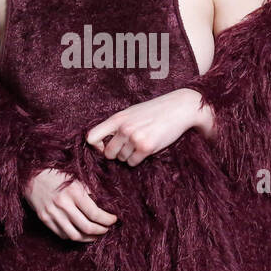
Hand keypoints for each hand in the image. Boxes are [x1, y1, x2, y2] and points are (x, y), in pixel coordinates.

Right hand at [25, 167, 117, 242]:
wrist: (30, 175)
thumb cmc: (56, 174)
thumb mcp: (76, 176)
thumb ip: (89, 190)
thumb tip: (104, 204)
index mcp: (73, 192)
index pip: (95, 213)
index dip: (107, 220)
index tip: (114, 219)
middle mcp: (63, 205)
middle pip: (87, 227)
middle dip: (101, 230)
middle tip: (107, 228)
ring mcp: (52, 214)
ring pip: (75, 235)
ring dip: (89, 238)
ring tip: (96, 234)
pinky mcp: (44, 219)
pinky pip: (63, 234)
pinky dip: (75, 236)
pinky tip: (81, 233)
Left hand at [85, 88, 204, 166]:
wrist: (179, 108)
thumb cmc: (154, 111)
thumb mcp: (131, 112)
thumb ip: (117, 125)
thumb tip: (101, 143)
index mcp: (117, 118)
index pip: (91, 137)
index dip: (96, 146)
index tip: (103, 147)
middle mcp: (123, 128)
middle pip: (108, 153)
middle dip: (116, 154)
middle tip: (128, 147)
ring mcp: (134, 138)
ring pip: (122, 159)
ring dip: (129, 155)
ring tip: (141, 142)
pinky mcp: (146, 147)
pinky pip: (133, 162)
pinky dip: (138, 159)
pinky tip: (147, 148)